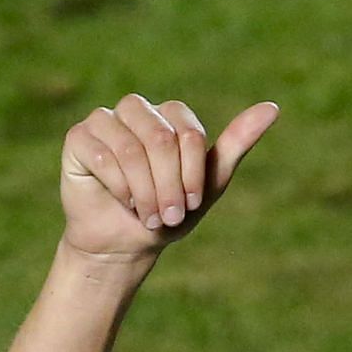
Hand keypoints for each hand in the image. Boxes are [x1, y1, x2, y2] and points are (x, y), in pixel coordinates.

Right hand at [59, 94, 279, 259]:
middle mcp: (137, 110)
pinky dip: (118, 187)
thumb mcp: (209, 185)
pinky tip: (120, 200)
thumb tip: (273, 108)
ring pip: (131, 148)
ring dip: (144, 191)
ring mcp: (105, 121)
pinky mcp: (79, 138)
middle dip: (169, 187)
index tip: (192, 205)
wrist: (124, 244)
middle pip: (161, 139)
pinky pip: (102, 155)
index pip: (189, 134)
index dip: (192, 175)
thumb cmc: (169, 213)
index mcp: (171, 116)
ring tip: (146, 215)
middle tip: (169, 216)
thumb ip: (237, 144)